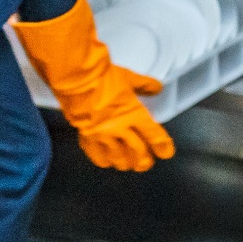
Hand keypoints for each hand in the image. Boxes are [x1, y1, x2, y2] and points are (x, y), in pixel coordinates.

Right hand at [10, 0, 175, 173]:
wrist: (76, 79)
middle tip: (146, 163)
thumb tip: (157, 88)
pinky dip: (104, 160)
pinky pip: (98, 156)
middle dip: (144, 160)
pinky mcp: (87, 137)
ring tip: (128, 164)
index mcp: (133, 114)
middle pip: (137, 151)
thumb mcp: (128, 77)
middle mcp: (120, 128)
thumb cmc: (103, 77)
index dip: (162, 146)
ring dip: (125, 163)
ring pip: (118, 158)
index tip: (166, 153)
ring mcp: (103, 135)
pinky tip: (107, 160)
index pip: (153, 135)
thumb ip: (144, 84)